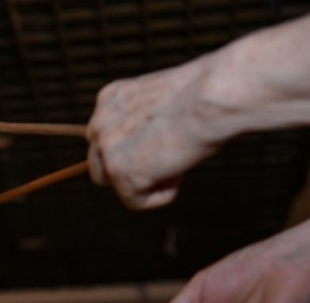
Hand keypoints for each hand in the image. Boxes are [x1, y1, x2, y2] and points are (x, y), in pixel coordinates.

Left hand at [86, 55, 226, 208]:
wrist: (209, 96)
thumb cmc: (203, 95)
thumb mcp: (162, 103)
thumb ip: (144, 123)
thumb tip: (147, 148)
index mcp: (109, 100)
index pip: (106, 138)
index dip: (136, 146)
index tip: (165, 139)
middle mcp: (100, 123)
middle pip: (100, 163)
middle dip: (132, 167)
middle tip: (170, 156)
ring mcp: (105, 149)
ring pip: (114, 183)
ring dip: (144, 181)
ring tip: (175, 162)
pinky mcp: (118, 172)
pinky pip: (136, 201)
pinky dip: (162, 195)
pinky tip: (179, 170)